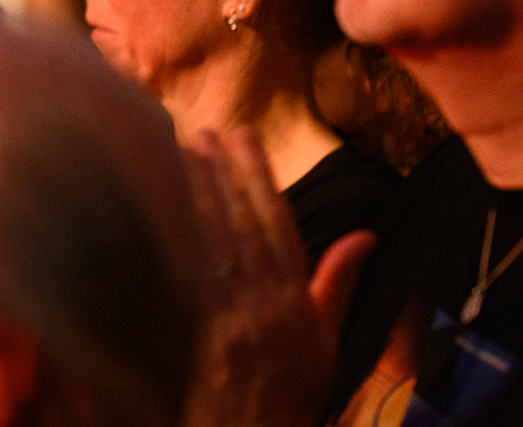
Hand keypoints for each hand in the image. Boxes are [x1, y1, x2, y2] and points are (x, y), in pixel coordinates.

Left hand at [182, 128, 373, 426]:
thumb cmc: (290, 392)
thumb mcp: (326, 342)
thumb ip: (339, 283)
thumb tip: (365, 235)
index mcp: (300, 302)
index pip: (280, 223)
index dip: (260, 175)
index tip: (243, 136)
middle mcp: (269, 303)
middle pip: (244, 223)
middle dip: (222, 171)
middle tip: (201, 130)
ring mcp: (232, 317)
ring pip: (214, 239)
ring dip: (196, 191)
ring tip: (176, 149)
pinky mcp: (198, 332)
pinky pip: (186, 271)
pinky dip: (174, 233)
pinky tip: (157, 202)